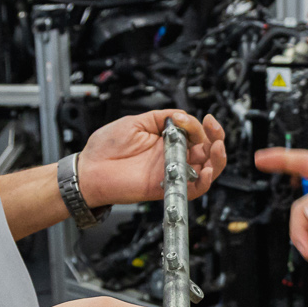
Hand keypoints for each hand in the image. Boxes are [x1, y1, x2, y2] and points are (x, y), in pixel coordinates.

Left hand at [76, 109, 226, 207]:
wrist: (90, 169)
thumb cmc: (106, 148)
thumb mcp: (136, 121)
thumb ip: (162, 117)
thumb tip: (183, 117)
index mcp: (167, 140)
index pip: (195, 134)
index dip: (199, 126)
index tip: (191, 120)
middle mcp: (172, 157)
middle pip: (206, 152)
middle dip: (216, 139)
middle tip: (213, 129)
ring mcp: (170, 172)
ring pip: (206, 170)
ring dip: (217, 159)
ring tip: (217, 147)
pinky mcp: (166, 188)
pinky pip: (192, 189)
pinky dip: (203, 181)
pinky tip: (206, 170)